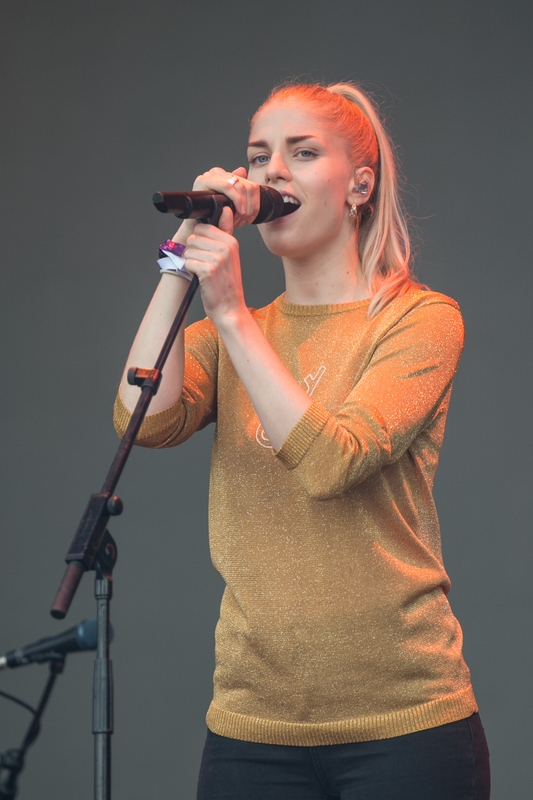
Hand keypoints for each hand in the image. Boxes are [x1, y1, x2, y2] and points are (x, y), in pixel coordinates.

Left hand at [183, 206, 245, 324]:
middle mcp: (226, 247)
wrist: (230, 309)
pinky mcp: (207, 270)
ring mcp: (217, 258)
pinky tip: (201, 279)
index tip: (207, 254)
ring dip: (192, 263)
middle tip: (205, 265)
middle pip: (194, 238)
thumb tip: (225, 210)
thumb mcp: (230, 256)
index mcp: (231, 241)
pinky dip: (190, 272)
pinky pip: (187, 262)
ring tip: (204, 273)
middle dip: (194, 252)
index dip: (200, 242)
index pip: (203, 228)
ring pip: (189, 250)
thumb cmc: (227, 285)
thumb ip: (225, 232)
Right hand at [192, 166, 260, 227]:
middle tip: (247, 219)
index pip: (247, 183)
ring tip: (241, 218)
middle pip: (246, 185)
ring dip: (244, 204)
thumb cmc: (212, 217)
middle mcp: (216, 173)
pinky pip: (226, 186)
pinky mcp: (203, 180)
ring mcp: (209, 175)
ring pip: (239, 185)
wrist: (197, 227)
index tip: (252, 216)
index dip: (254, 201)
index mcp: (223, 175)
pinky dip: (236, 199)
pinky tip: (239, 211)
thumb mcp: (230, 204)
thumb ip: (237, 189)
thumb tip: (242, 170)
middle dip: (250, 205)